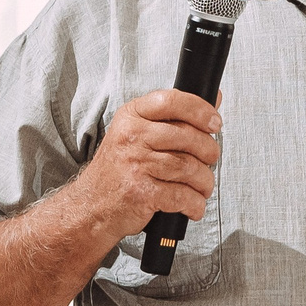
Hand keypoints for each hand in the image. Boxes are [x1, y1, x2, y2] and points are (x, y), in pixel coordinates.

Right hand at [73, 88, 222, 240]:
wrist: (91, 206)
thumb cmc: (119, 170)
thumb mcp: (137, 133)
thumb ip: (174, 117)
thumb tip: (213, 98)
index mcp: (131, 116)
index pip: (171, 101)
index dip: (201, 110)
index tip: (215, 123)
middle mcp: (131, 137)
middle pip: (187, 137)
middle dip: (209, 151)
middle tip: (210, 160)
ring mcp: (135, 165)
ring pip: (189, 167)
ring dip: (204, 181)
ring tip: (203, 186)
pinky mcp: (141, 192)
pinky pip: (182, 196)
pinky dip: (194, 203)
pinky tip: (193, 204)